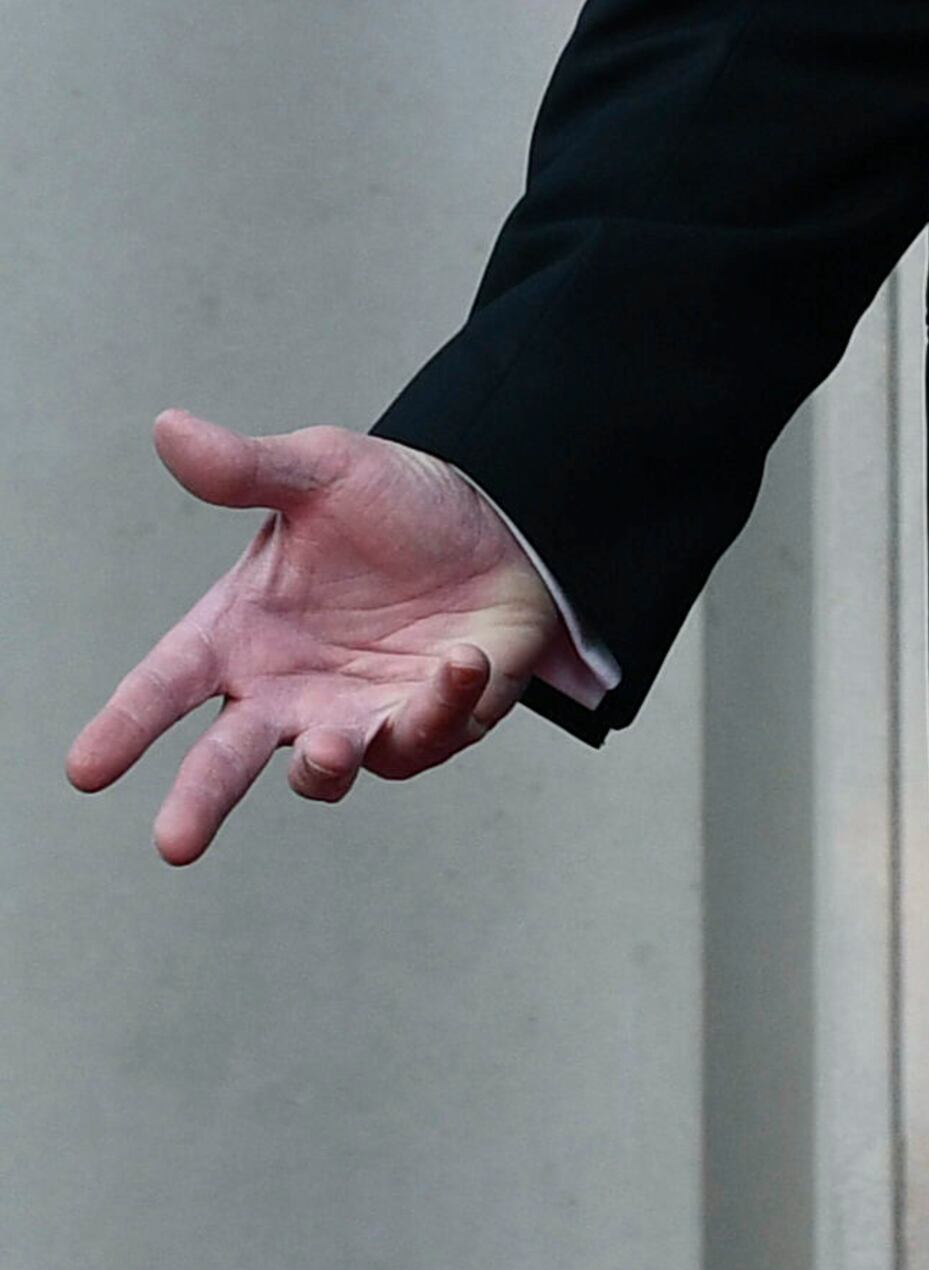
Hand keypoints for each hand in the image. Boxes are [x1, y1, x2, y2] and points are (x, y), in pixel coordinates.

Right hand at [66, 413, 566, 862]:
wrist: (502, 521)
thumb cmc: (396, 506)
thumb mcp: (323, 473)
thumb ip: (247, 469)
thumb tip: (170, 427)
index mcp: (241, 632)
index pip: (167, 683)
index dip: (125, 725)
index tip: (85, 768)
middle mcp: (285, 690)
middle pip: (225, 759)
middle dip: (199, 802)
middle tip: (174, 842)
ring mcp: (351, 717)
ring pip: (321, 768)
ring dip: (322, 764)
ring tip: (326, 749)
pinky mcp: (422, 727)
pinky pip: (423, 733)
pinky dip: (440, 705)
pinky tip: (457, 662)